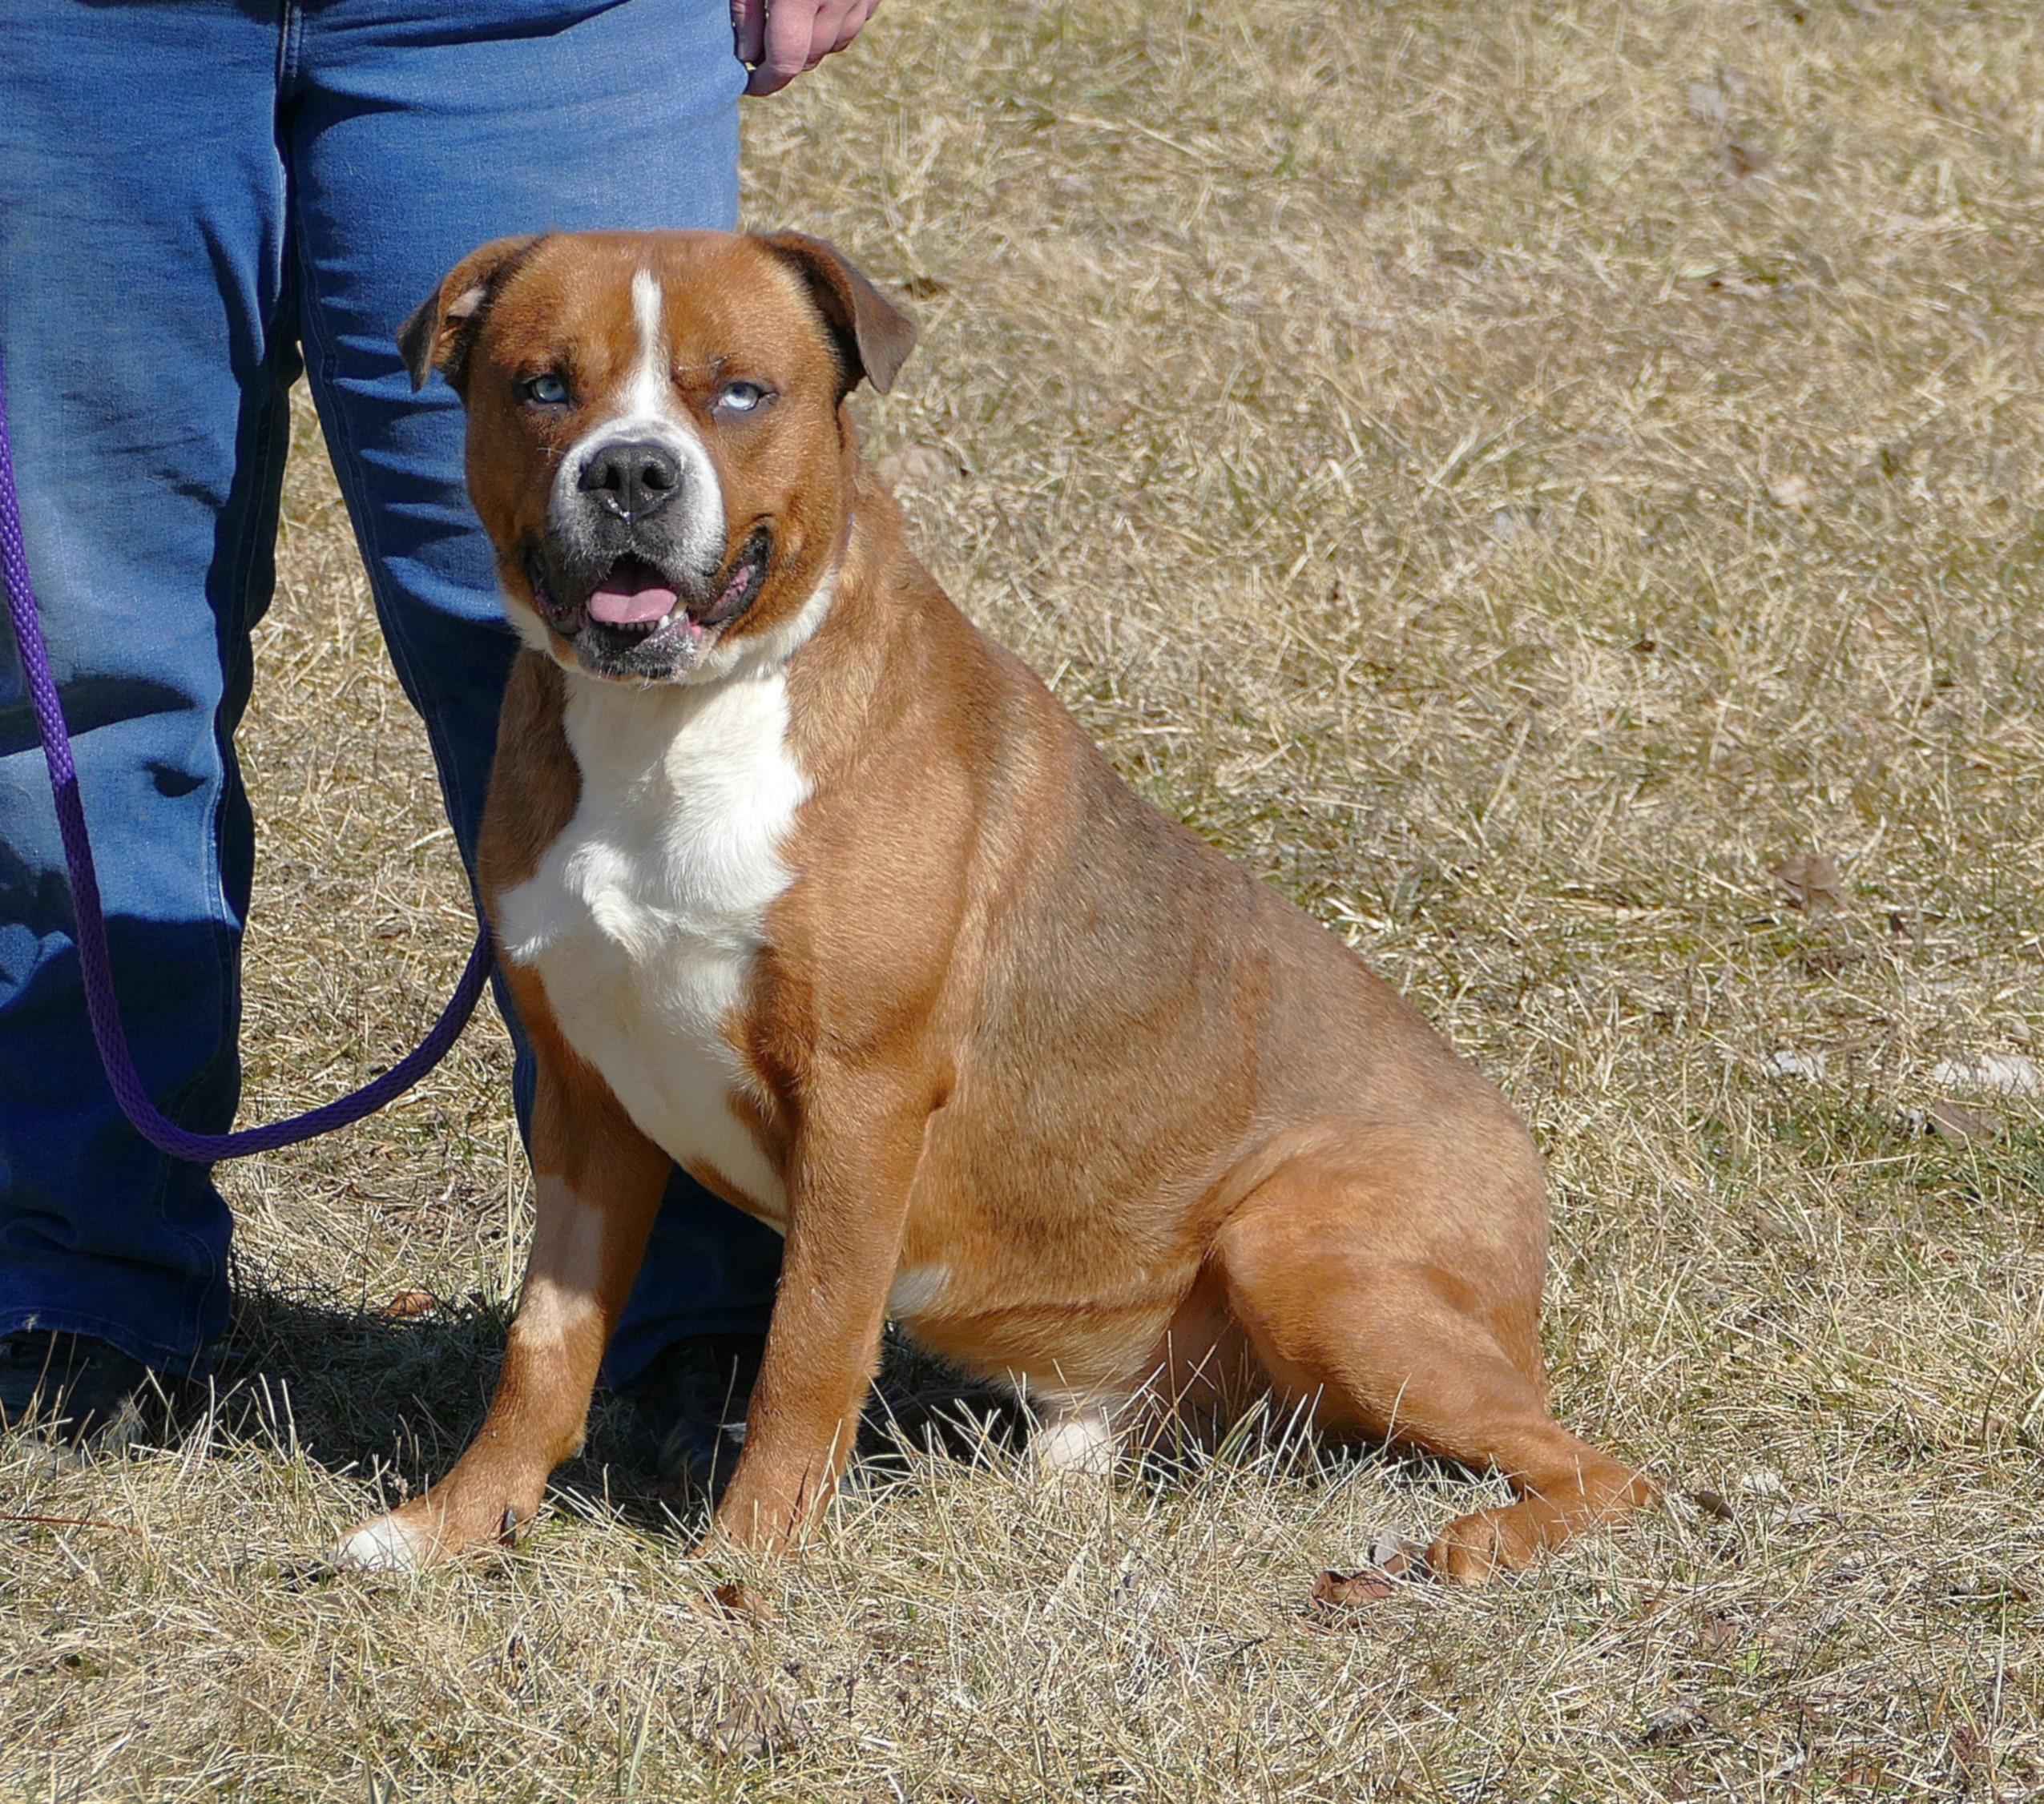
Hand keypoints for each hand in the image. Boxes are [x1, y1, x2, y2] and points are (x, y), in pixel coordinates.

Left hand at [732, 0, 882, 97]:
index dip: (765, 81)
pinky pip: (857, 19)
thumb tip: (747, 58)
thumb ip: (746, 11)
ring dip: (812, 44)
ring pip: (837, 41)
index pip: (786, 61)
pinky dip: (836, 24)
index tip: (749, 85)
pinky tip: (816, 7)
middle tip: (759, 47)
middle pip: (811, 55)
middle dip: (785, 61)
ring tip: (787, 22)